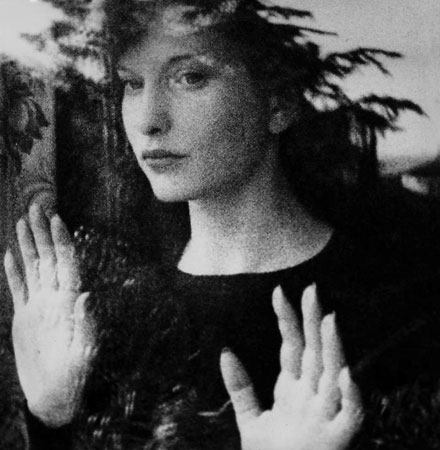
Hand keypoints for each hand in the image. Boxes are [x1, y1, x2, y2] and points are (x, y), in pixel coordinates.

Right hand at [4, 204, 95, 427]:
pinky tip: (9, 255)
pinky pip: (18, 288)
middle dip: (43, 233)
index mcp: (70, 301)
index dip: (62, 241)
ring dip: (28, 245)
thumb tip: (87, 294)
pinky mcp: (25, 317)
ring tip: (22, 222)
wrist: (55, 395)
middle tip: (36, 208)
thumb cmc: (75, 376)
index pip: (67, 263)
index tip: (56, 218)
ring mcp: (39, 305)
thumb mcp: (84, 352)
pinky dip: (13, 271)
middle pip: (49, 258)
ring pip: (33, 267)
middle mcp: (55, 297)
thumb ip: (86, 323)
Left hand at [220, 285, 362, 449]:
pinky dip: (350, 397)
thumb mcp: (250, 418)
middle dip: (312, 322)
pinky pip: (350, 416)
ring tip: (327, 320)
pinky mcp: (338, 440)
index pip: (291, 347)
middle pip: (314, 353)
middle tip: (310, 290)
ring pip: (333, 377)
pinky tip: (345, 375)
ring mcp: (325, 416)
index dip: (286, 320)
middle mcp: (311, 397)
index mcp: (292, 390)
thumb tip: (225, 350)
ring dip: (332, 350)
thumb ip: (240, 386)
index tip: (278, 293)